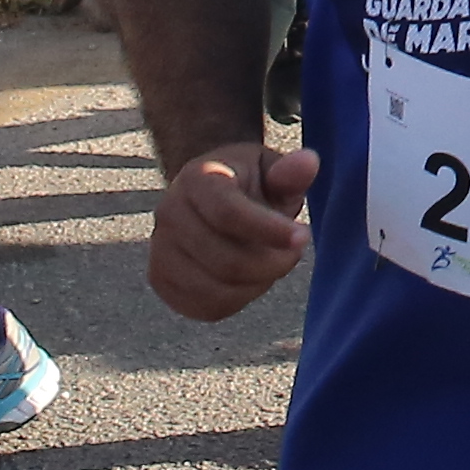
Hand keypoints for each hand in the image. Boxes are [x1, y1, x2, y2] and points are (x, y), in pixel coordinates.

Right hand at [146, 137, 318, 320]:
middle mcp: (169, 213)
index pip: (228, 214)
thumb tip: (309, 163)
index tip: (303, 238)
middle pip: (225, 260)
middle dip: (271, 264)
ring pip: (216, 290)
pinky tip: (250, 279)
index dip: (270, 231)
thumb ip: (290, 172)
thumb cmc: (250, 183)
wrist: (209, 197)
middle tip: (294, 252)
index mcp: (196, 178)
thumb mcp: (271, 169)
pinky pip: (205, 307)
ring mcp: (160, 249)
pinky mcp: (162, 280)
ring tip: (271, 262)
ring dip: (257, 283)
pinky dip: (238, 300)